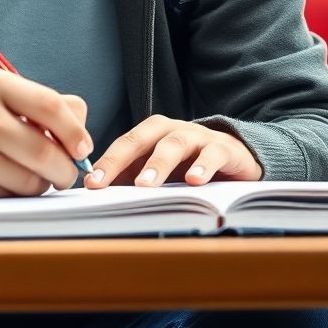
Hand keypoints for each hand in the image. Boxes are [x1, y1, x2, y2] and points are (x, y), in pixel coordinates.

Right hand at [0, 67, 92, 198]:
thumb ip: (43, 106)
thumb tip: (82, 134)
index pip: (51, 105)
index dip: (75, 131)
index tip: (82, 149)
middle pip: (46, 150)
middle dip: (64, 169)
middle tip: (63, 174)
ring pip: (31, 180)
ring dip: (40, 185)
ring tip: (28, 175)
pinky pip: (8, 196)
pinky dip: (14, 195)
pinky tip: (0, 181)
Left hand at [84, 115, 261, 188]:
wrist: (237, 157)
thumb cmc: (190, 166)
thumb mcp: (161, 173)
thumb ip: (134, 180)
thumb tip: (102, 198)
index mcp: (152, 133)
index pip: (124, 144)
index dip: (107, 162)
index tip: (91, 184)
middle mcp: (172, 129)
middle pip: (143, 138)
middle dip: (122, 159)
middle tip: (107, 183)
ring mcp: (198, 136)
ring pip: (175, 143)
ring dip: (159, 164)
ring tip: (146, 185)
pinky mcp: (225, 148)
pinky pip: (213, 154)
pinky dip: (203, 167)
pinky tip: (194, 182)